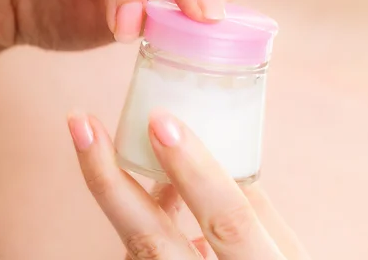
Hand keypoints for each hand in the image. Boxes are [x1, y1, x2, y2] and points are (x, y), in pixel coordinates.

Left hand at [68, 112, 310, 259]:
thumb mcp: (286, 255)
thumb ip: (254, 206)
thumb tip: (214, 148)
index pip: (227, 219)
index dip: (194, 169)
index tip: (161, 120)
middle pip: (150, 241)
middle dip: (109, 180)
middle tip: (81, 124)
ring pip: (135, 248)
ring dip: (117, 190)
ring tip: (97, 138)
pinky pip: (139, 256)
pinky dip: (141, 216)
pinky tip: (153, 188)